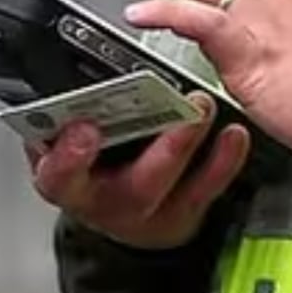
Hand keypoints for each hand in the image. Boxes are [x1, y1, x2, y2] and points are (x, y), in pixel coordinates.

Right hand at [26, 91, 252, 250]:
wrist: (118, 213)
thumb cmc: (87, 169)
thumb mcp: (59, 147)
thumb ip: (58, 121)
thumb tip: (64, 78)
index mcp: (68, 184)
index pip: (60, 176)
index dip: (71, 155)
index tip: (86, 129)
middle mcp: (108, 206)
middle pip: (134, 187)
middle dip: (159, 148)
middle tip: (174, 107)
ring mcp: (150, 214)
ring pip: (176, 189)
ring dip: (191, 145)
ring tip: (203, 108)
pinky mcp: (184, 213)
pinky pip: (207, 191)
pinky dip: (223, 162)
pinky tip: (233, 134)